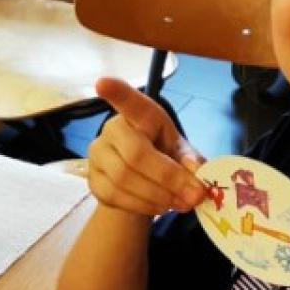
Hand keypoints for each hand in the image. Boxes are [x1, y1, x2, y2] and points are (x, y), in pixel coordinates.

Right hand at [89, 77, 207, 216]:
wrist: (143, 184)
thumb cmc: (166, 158)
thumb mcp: (184, 155)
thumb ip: (192, 162)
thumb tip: (196, 175)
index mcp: (140, 116)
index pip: (130, 102)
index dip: (117, 93)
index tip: (103, 83)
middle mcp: (113, 129)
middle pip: (136, 154)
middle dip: (168, 178)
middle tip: (194, 195)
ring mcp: (98, 155)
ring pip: (125, 180)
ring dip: (158, 196)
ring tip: (181, 203)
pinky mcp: (92, 181)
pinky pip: (116, 197)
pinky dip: (143, 206)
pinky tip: (159, 207)